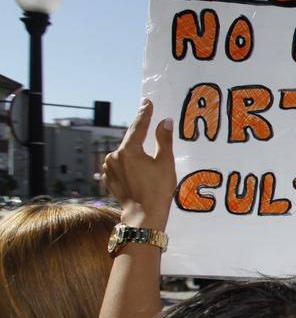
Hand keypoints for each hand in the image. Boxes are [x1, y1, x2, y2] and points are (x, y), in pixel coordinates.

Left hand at [103, 100, 175, 228]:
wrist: (143, 215)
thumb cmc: (157, 190)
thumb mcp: (165, 163)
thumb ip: (163, 140)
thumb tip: (164, 122)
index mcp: (129, 150)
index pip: (138, 127)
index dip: (145, 114)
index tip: (147, 102)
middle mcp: (114, 156)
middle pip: (130, 141)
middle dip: (141, 137)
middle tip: (151, 130)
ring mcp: (109, 168)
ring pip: (124, 154)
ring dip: (134, 153)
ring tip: (147, 162)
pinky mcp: (108, 178)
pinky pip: (119, 165)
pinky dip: (128, 165)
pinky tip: (138, 172)